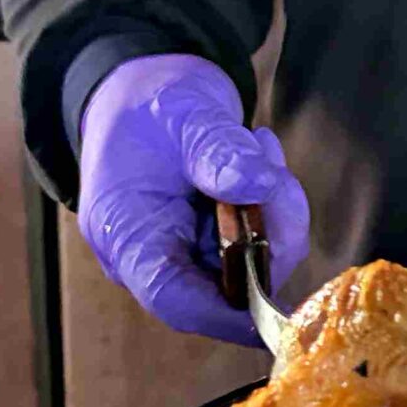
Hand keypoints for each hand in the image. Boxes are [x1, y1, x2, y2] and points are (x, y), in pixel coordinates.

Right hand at [77, 53, 311, 347]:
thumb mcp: (185, 113)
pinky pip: (259, 244)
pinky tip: (257, 159)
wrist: (144, 93)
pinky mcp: (212, 245)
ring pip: (253, 264)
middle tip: (275, 173)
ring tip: (259, 150)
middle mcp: (154, 258)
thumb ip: (219, 150)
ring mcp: (186, 255)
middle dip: (269, 235)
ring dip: (274, 213)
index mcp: (127, 235)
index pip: (175, 299)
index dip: (228, 313)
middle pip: (226, 284)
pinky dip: (271, 206)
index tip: (280, 304)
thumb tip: (260, 185)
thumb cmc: (150, 104)